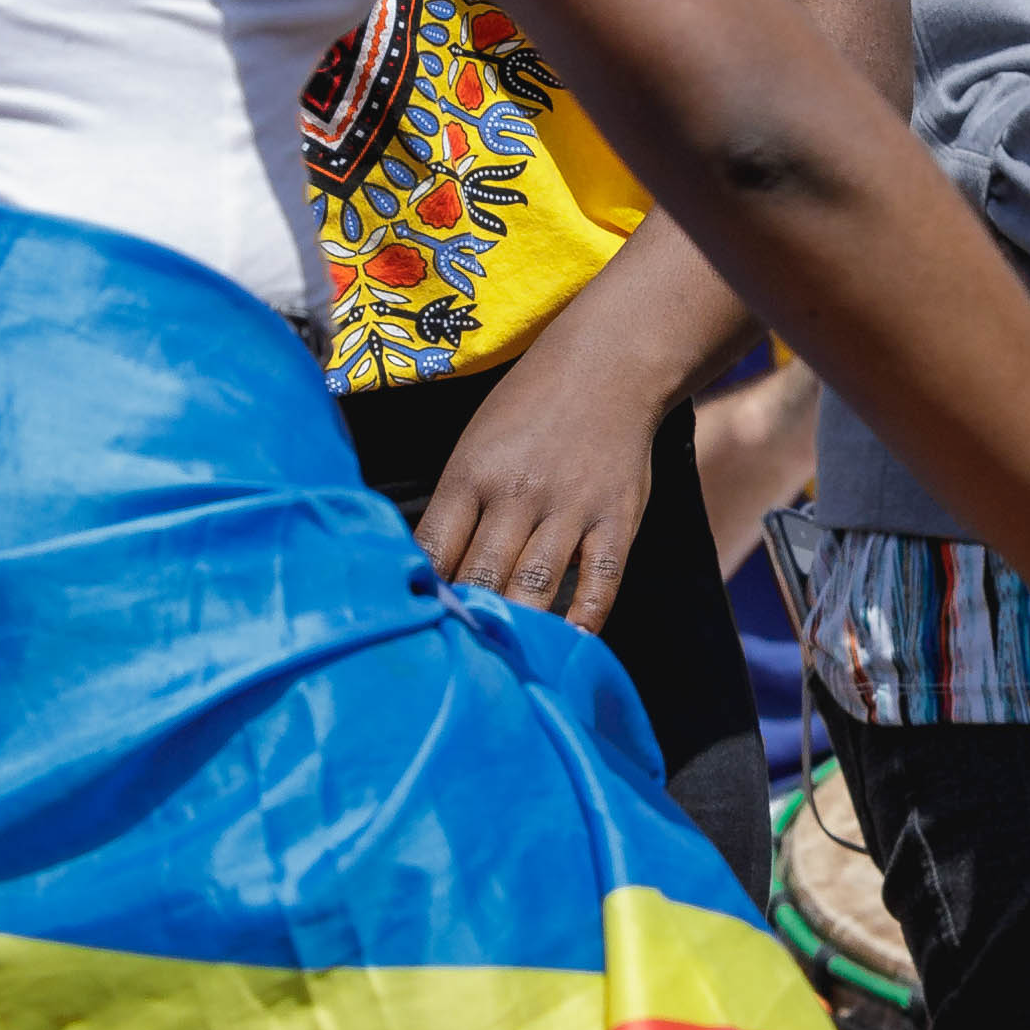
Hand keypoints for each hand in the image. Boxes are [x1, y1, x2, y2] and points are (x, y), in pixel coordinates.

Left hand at [417, 320, 668, 628]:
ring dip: (514, 628)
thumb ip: (457, 506)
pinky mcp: (617, 521)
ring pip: (534, 587)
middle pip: (480, 576)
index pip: (434, 549)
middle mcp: (518, 494)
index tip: (413, 626)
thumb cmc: (529, 409)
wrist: (610, 366)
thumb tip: (428, 571)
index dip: (421, 593)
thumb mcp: (477, 444)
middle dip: (464, 619)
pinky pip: (599, 583)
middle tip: (452, 658)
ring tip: (499, 662)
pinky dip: (584, 621)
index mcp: (473, 473)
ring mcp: (571, 509)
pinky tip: (569, 645)